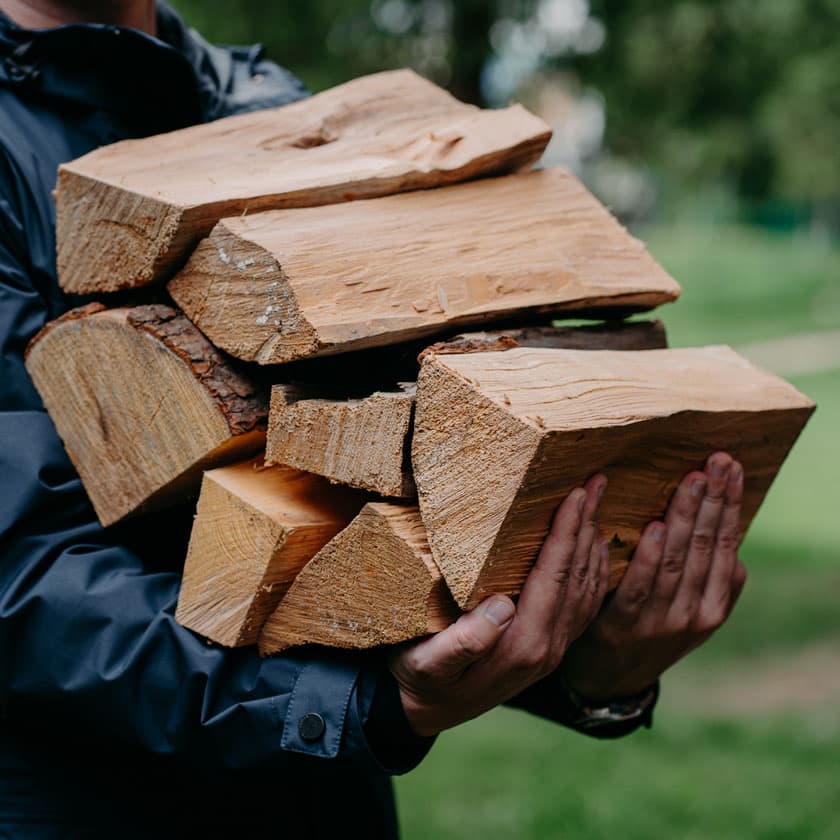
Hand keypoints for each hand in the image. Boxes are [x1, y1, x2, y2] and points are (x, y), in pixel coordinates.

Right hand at [390, 475, 609, 736]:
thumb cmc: (419, 679)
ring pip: (588, 588)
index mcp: (522, 648)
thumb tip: (502, 607)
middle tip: (597, 480)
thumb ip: (463, 643)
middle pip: (579, 577)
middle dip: (588, 525)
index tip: (576, 493)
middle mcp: (547, 649)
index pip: (555, 578)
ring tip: (599, 499)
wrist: (425, 712)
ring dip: (595, 540)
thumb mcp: (426, 664)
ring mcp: (553, 650)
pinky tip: (594, 544)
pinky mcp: (549, 647)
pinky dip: (594, 568)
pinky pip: (584, 603)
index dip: (567, 533)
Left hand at [560, 452, 747, 701]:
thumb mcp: (688, 612)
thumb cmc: (648, 631)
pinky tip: (657, 526)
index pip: (726, 546)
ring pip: (679, 561)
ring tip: (693, 481)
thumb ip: (708, 582)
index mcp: (713, 606)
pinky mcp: (624, 626)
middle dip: (713, 500)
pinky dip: (651, 556)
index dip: (730, 506)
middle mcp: (694, 614)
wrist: (609, 681)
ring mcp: (661, 622)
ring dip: (687, 518)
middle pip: (707, 547)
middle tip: (717, 461)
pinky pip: (640, 586)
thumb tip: (734, 550)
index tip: (732, 468)